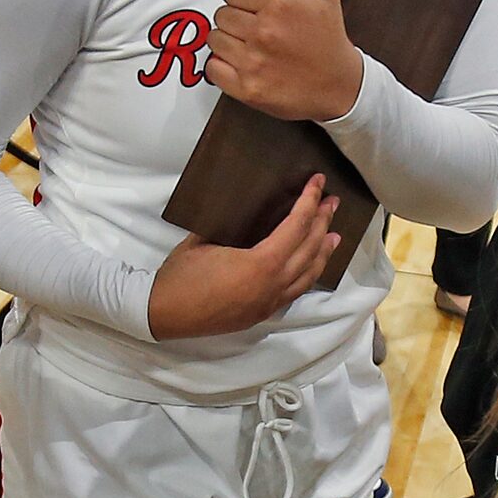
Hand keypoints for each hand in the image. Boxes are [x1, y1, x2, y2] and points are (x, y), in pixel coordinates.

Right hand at [148, 176, 341, 339]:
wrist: (162, 314)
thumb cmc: (180, 275)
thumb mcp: (204, 241)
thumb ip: (231, 228)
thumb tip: (245, 214)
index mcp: (261, 264)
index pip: (296, 228)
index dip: (309, 202)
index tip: (318, 183)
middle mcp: (273, 285)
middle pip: (309, 250)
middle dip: (323, 223)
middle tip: (332, 202)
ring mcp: (269, 303)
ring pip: (308, 275)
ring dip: (323, 253)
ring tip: (335, 236)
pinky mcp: (261, 314)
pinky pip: (294, 291)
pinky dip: (307, 274)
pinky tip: (309, 266)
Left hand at [207, 0, 362, 121]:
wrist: (339, 85)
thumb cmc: (330, 42)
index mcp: (278, 6)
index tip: (250, 6)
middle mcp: (262, 33)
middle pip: (222, 14)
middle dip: (235, 18)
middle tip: (252, 27)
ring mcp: (252, 62)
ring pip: (214, 38)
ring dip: (227, 40)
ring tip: (248, 45)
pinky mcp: (246, 88)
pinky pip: (212, 67)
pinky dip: (220, 65)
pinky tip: (239, 63)